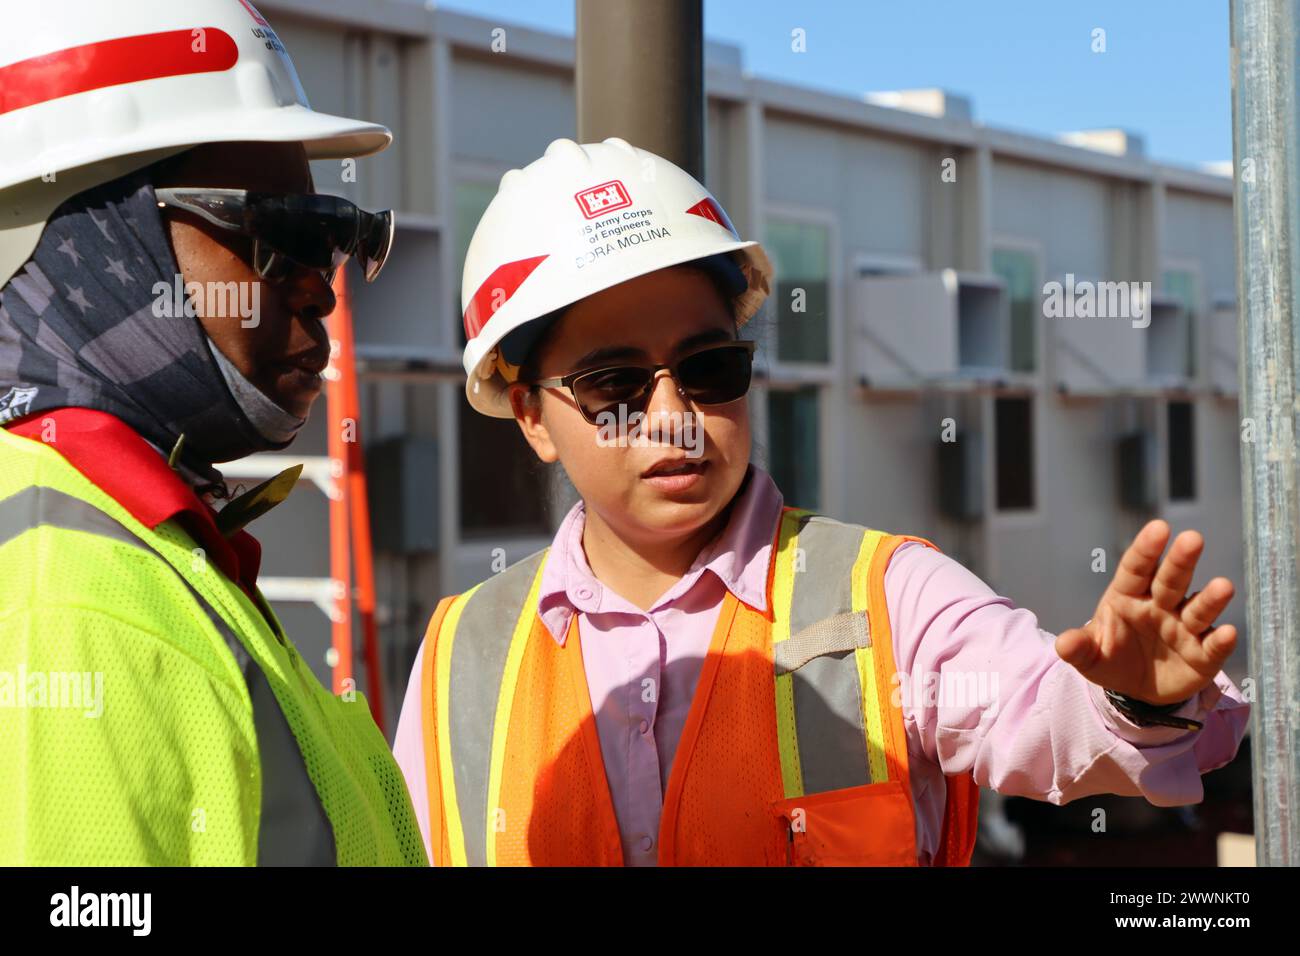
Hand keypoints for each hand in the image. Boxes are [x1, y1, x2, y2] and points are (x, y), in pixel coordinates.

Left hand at [1055, 520, 1236, 705]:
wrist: (1134, 690)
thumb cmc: (1110, 658)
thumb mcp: (1089, 655)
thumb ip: (1078, 647)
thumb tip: (1063, 644)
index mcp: (1128, 596)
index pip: (1136, 568)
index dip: (1146, 549)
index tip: (1158, 528)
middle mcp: (1161, 606)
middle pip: (1171, 580)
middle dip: (1181, 560)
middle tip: (1193, 538)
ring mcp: (1184, 629)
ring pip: (1198, 609)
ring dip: (1210, 598)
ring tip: (1223, 586)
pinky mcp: (1203, 655)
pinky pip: (1213, 646)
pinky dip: (1221, 641)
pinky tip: (1227, 633)